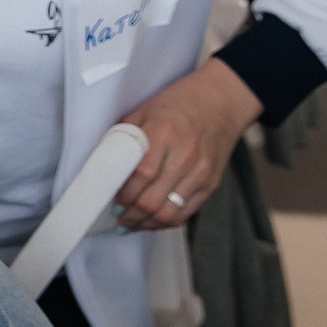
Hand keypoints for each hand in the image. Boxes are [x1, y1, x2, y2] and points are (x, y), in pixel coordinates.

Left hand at [113, 59, 262, 228]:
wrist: (222, 102)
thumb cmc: (179, 103)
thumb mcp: (145, 110)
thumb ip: (125, 136)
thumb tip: (104, 164)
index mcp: (165, 132)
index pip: (141, 174)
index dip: (123, 192)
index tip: (111, 196)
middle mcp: (185, 155)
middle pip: (152, 200)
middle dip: (129, 214)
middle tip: (117, 214)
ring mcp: (201, 173)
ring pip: (168, 214)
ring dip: (145, 223)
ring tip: (130, 222)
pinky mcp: (210, 184)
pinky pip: (186, 213)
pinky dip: (165, 222)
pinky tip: (151, 220)